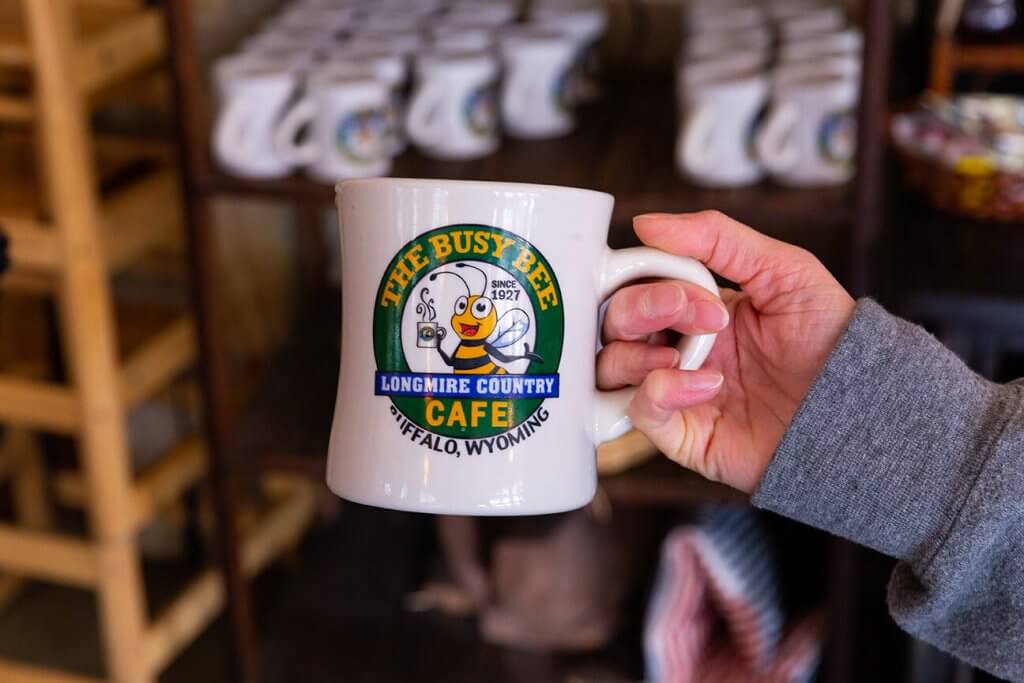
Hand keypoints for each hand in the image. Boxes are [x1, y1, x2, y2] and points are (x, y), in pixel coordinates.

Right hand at [598, 211, 855, 492]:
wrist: (861, 407)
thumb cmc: (830, 338)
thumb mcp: (784, 269)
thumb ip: (717, 239)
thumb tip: (646, 223)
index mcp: (693, 307)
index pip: (635, 283)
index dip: (642, 276)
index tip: (674, 274)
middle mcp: (675, 347)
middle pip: (613, 322)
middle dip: (644, 308)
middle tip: (698, 314)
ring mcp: (674, 391)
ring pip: (609, 366)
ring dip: (637, 354)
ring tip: (684, 356)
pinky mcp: (681, 434)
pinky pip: (639, 411)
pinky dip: (661, 393)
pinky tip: (708, 386)